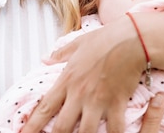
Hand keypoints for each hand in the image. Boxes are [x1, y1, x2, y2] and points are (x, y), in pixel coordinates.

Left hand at [20, 17, 144, 132]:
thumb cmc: (105, 39)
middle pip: (61, 127)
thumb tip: (44, 59)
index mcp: (68, 79)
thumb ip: (60, 54)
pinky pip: (115, 128)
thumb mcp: (78, 43)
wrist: (131, 39)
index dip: (32, 125)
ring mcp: (98, 100)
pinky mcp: (117, 103)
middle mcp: (80, 93)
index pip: (44, 107)